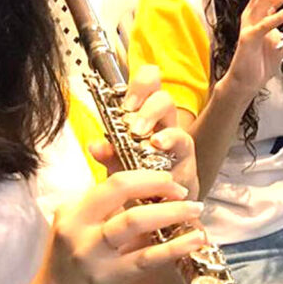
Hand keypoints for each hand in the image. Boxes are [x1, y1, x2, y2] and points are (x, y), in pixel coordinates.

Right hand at [31, 170, 205, 283]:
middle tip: (182, 190)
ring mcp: (90, 252)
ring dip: (171, 211)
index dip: (146, 175)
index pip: (112, 180)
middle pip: (120, 188)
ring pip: (135, 220)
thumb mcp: (80, 235)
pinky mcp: (106, 278)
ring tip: (194, 210)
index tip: (168, 179)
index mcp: (73, 212)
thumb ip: (106, 215)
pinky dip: (174, 246)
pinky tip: (193, 241)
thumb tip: (147, 196)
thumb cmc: (70, 273)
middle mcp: (77, 226)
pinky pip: (146, 257)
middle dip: (157, 183)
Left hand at [89, 64, 198, 198]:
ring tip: (154, 143)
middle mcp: (165, 125)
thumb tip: (95, 146)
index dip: (143, 82)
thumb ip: (108, 154)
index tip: (128, 101)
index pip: (150, 83)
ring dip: (166, 136)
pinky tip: (164, 168)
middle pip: (165, 101)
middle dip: (150, 111)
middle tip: (135, 128)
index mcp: (146, 114)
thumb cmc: (138, 172)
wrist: (158, 201)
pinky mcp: (187, 168)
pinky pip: (183, 164)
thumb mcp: (117, 161)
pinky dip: (172, 165)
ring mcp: (178, 147)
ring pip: (179, 132)